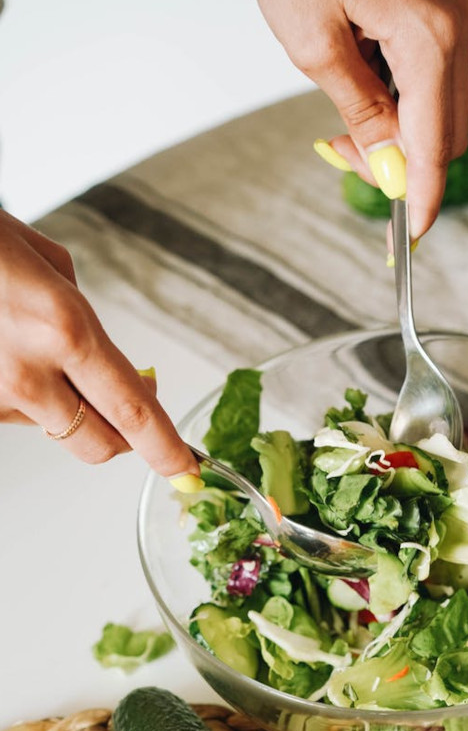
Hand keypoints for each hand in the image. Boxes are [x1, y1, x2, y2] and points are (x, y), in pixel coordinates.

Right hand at [0, 210, 198, 478]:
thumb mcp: (44, 260)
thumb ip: (83, 316)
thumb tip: (106, 358)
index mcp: (65, 328)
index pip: (132, 411)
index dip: (165, 448)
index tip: (187, 470)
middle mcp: (30, 371)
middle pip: (99, 444)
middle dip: (126, 439)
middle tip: (133, 412)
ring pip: (56, 431)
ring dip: (70, 410)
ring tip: (45, 356)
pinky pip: (18, 415)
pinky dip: (29, 396)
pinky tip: (11, 353)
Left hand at [248, 0, 467, 238]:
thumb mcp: (315, 46)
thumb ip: (362, 116)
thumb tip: (392, 172)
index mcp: (431, 37)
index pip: (435, 145)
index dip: (421, 197)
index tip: (407, 239)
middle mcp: (456, 26)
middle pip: (446, 135)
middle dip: (399, 164)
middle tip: (340, 156)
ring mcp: (454, 17)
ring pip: (439, 112)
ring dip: (396, 133)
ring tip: (339, 121)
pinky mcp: (441, 12)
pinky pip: (431, 80)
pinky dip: (399, 102)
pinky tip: (357, 86)